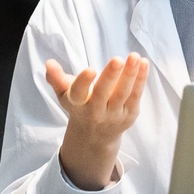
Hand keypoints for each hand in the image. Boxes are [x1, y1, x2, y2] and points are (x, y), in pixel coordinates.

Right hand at [45, 54, 148, 191]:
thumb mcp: (65, 95)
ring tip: (134, 57)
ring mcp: (114, 115)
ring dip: (130, 75)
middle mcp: (95, 111)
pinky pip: (136, 96)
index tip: (90, 69)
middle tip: (117, 59)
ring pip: (122, 94)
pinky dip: (140, 80)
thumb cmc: (79, 107)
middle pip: (103, 93)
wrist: (95, 137)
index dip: (83, 82)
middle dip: (110, 76)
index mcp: (77, 104)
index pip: (78, 93)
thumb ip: (56, 79)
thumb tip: (49, 63)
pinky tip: (144, 63)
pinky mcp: (129, 115)